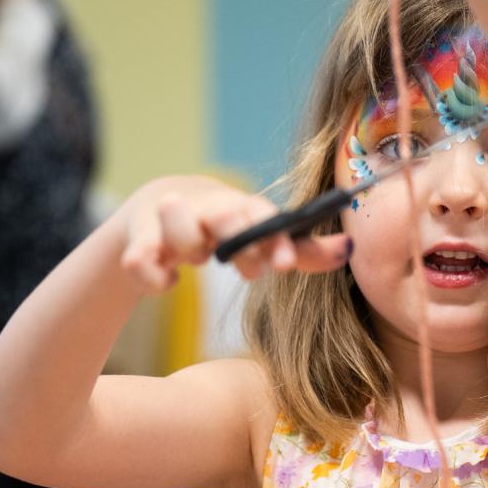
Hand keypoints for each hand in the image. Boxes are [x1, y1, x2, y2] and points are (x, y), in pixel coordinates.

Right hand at [118, 176, 350, 293]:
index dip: (273, 239)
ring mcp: (169, 219)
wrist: (159, 208)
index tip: (285, 264)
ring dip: (189, 244)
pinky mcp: (136, 238)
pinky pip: (138, 259)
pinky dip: (152, 277)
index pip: (261, 215)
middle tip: (247, 266)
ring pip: (178, 227)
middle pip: (223, 213)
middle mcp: (207, 206)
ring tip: (197, 256)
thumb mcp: (261, 239)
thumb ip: (305, 251)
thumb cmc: (224, 229)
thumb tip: (351, 248)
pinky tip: (169, 281)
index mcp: (241, 207)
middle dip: (236, 235)